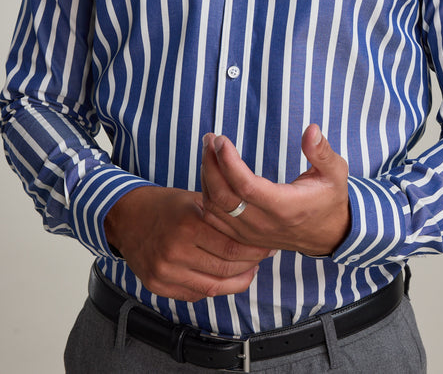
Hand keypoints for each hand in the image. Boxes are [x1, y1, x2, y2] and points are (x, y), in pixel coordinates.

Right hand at [104, 185, 271, 300]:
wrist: (124, 217)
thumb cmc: (164, 205)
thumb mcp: (194, 199)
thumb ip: (220, 215)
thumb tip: (255, 228)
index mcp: (188, 224)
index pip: (232, 247)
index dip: (255, 250)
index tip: (267, 245)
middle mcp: (176, 250)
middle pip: (226, 269)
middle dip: (251, 264)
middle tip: (263, 257)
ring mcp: (165, 271)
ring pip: (213, 287)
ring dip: (237, 280)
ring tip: (249, 270)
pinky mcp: (157, 286)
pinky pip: (195, 294)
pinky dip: (214, 288)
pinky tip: (224, 277)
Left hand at [201, 124, 349, 256]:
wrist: (328, 235)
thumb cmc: (330, 198)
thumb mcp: (335, 172)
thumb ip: (322, 151)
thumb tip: (311, 129)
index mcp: (285, 207)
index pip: (246, 186)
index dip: (228, 162)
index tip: (221, 139)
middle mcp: (264, 224)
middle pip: (223, 197)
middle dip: (211, 164)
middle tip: (210, 139)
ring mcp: (251, 233)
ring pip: (215, 208)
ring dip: (207, 177)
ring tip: (208, 150)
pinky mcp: (244, 237)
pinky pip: (215, 219)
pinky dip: (206, 196)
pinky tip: (209, 173)